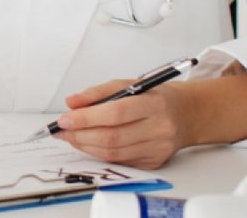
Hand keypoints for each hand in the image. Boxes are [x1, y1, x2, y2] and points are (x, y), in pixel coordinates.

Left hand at [53, 80, 191, 169]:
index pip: (115, 113)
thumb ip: (98, 93)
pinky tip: (88, 144)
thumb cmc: (154, 97)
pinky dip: (99, 153)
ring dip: (86, 146)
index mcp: (154, 104)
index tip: (64, 119)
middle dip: (80, 135)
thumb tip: (71, 103)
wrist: (186, 114)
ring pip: (113, 153)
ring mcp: (157, 149)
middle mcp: (159, 129)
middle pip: (112, 138)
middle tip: (61, 131)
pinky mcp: (153, 163)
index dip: (87, 118)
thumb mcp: (129, 84)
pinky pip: (120, 161)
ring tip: (71, 137)